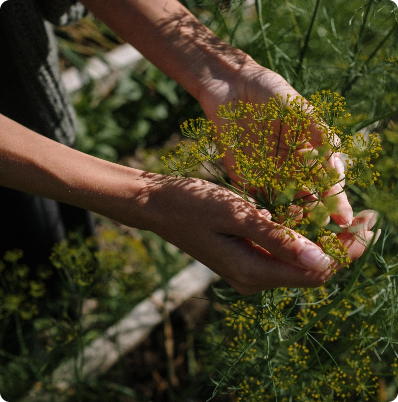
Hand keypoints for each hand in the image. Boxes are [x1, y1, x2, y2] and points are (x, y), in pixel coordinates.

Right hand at [137, 173, 375, 294]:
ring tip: (343, 215)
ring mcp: (248, 270)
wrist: (158, 205)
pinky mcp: (244, 258)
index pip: (316, 271)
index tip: (371, 225)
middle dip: (342, 246)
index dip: (347, 251)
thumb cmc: (192, 204)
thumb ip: (278, 239)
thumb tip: (323, 261)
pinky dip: (299, 237)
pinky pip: (282, 253)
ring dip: (322, 240)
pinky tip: (307, 216)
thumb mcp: (236, 215)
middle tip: (366, 218)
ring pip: (299, 261)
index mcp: (253, 271)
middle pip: (311, 270)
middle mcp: (254, 278)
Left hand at [197, 58, 352, 225]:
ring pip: (283, 204)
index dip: (337, 200)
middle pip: (307, 198)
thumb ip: (317, 130)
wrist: (231, 88)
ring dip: (290, 217)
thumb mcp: (298, 107)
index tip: (344, 218)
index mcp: (309, 153)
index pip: (327, 181)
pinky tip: (268, 221)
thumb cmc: (270, 92)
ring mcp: (267, 174)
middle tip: (322, 229)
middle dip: (316, 216)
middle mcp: (291, 168)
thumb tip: (336, 156)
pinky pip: (254, 199)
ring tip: (297, 225)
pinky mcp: (244, 177)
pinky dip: (261, 212)